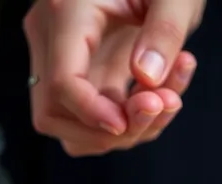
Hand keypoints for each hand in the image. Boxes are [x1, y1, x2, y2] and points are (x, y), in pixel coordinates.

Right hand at [23, 0, 205, 155]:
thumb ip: (165, 30)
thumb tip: (147, 77)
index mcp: (68, 10)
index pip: (62, 83)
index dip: (93, 114)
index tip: (127, 124)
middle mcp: (54, 38)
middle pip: (54, 114)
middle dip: (106, 131)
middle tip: (159, 106)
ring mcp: (63, 60)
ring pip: (70, 125)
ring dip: (120, 132)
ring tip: (167, 100)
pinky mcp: (82, 74)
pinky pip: (91, 118)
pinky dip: (126, 122)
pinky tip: (158, 97)